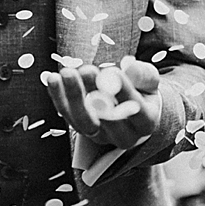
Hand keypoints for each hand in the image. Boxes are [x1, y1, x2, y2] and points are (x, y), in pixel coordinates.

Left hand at [43, 58, 162, 151]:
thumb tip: (130, 69)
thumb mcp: (150, 81)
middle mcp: (123, 136)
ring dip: (73, 96)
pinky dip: (59, 96)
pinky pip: (67, 115)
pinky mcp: (82, 129)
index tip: (114, 72)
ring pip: (83, 121)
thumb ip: (144, 75)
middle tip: (87, 70)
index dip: (124, 92)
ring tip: (67, 73)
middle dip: (95, 93)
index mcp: (145, 124)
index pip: (136, 111)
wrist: (130, 108)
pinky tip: (54, 79)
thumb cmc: (142, 91)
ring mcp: (100, 136)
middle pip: (107, 119)